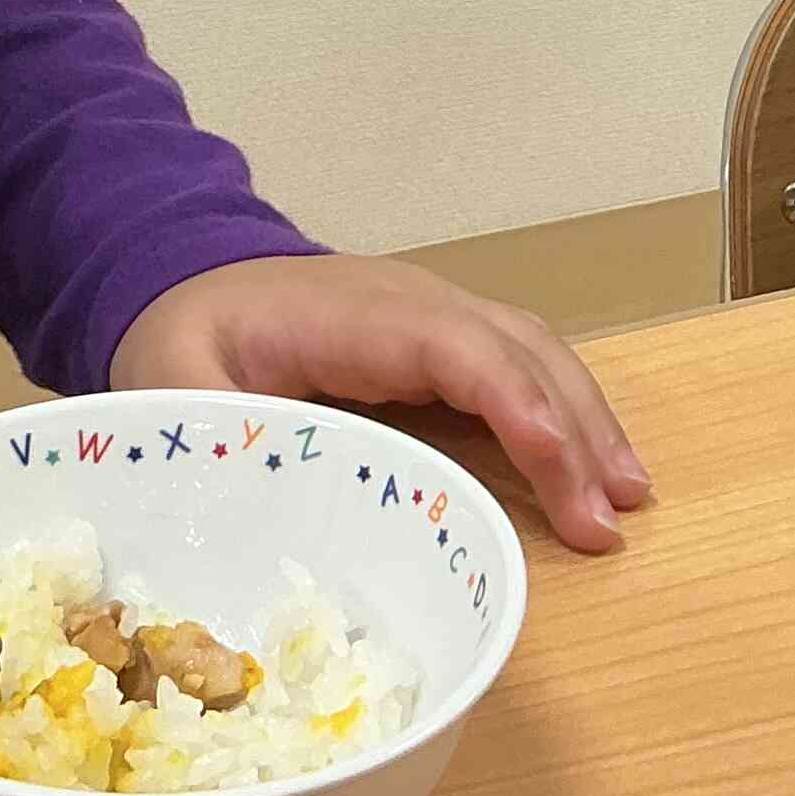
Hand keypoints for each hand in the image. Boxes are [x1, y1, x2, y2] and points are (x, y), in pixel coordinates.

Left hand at [111, 255, 652, 555]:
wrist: (184, 274)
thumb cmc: (183, 337)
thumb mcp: (168, 383)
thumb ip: (205, 432)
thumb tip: (253, 506)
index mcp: (351, 314)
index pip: (454, 349)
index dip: (511, 402)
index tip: (560, 466)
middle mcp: (412, 302)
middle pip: (516, 350)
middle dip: (573, 429)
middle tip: (612, 520)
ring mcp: (434, 316)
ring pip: (533, 354)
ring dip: (587, 422)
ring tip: (626, 501)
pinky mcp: (440, 342)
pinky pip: (519, 368)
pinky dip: (565, 414)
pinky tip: (591, 471)